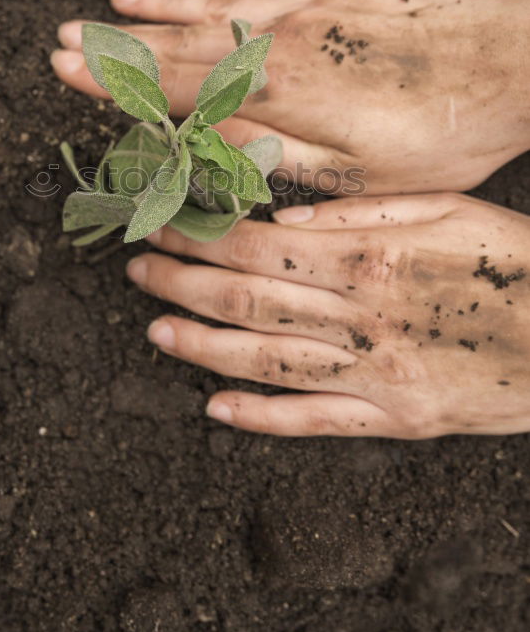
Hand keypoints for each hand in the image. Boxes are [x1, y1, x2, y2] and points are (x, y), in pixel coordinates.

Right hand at [52, 0, 529, 193]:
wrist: (509, 64)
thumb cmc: (438, 135)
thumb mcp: (353, 174)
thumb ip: (268, 154)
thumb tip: (197, 141)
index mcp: (275, 94)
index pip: (172, 86)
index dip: (112, 80)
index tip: (61, 68)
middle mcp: (276, 43)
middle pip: (178, 43)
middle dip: (115, 43)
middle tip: (60, 35)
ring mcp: (303, 10)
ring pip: (210, 8)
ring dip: (154, 8)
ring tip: (108, 0)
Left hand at [124, 193, 529, 437]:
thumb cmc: (515, 260)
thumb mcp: (447, 208)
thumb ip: (361, 211)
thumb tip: (283, 220)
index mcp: (370, 258)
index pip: (259, 246)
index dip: (200, 239)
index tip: (161, 228)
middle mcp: (361, 318)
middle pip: (249, 301)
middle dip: (184, 284)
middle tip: (138, 272)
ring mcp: (375, 375)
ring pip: (266, 362)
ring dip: (203, 348)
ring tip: (155, 330)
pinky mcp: (395, 419)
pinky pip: (314, 424)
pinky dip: (260, 419)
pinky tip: (216, 411)